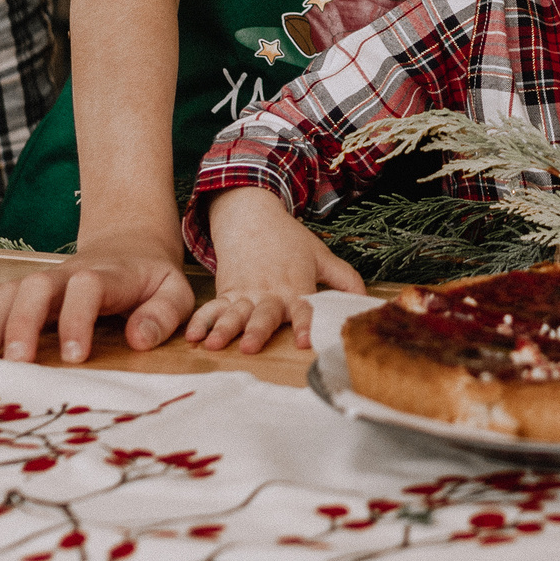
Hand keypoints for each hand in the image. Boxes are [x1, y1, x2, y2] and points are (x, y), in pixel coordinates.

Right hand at [0, 226, 198, 362]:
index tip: (74, 357)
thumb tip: (138, 340)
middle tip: (16, 364)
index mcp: (109, 275)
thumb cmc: (151, 278)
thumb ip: (162, 315)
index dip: (77, 318)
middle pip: (37, 285)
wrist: (129, 243)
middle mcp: (70, 274)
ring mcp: (45, 279)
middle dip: (23, 322)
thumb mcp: (175, 292)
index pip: (88, 287)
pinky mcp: (28, 287)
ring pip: (10, 289)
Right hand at [184, 187, 363, 354]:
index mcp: (296, 286)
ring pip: (234, 314)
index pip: (304, 309)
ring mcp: (245, 293)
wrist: (252, 214)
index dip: (306, 325)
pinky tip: (192, 336)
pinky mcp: (226, 291)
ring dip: (224, 329)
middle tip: (250, 347)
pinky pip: (213, 308)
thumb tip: (367, 301)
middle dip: (257, 331)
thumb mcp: (321, 255)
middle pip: (264, 315)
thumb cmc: (289, 240)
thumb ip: (344, 280)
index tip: (306, 342)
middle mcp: (269, 293)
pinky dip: (201, 321)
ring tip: (213, 344)